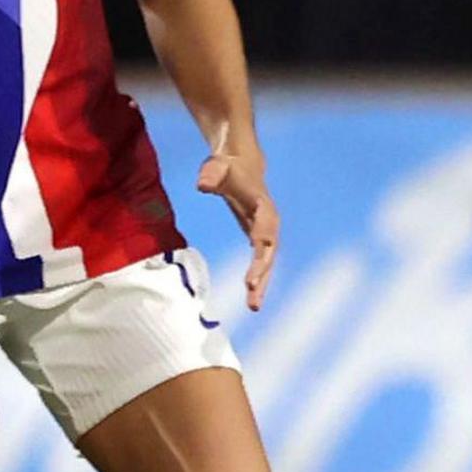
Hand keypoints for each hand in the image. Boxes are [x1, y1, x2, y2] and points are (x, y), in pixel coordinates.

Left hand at [193, 122, 279, 309]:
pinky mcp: (259, 239)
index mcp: (264, 208)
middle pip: (268, 252)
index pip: (264, 233)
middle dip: (262, 274)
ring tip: (253, 307)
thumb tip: (202, 185)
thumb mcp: (216, 168)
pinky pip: (260, 263)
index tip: (253, 271)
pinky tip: (252, 298)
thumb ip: (210, 175)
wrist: (240, 164)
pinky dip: (258, 280)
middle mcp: (270, 223)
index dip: (260, 253)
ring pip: (267, 262)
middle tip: (252, 296)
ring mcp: (266, 232)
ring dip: (262, 284)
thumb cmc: (226, 167)